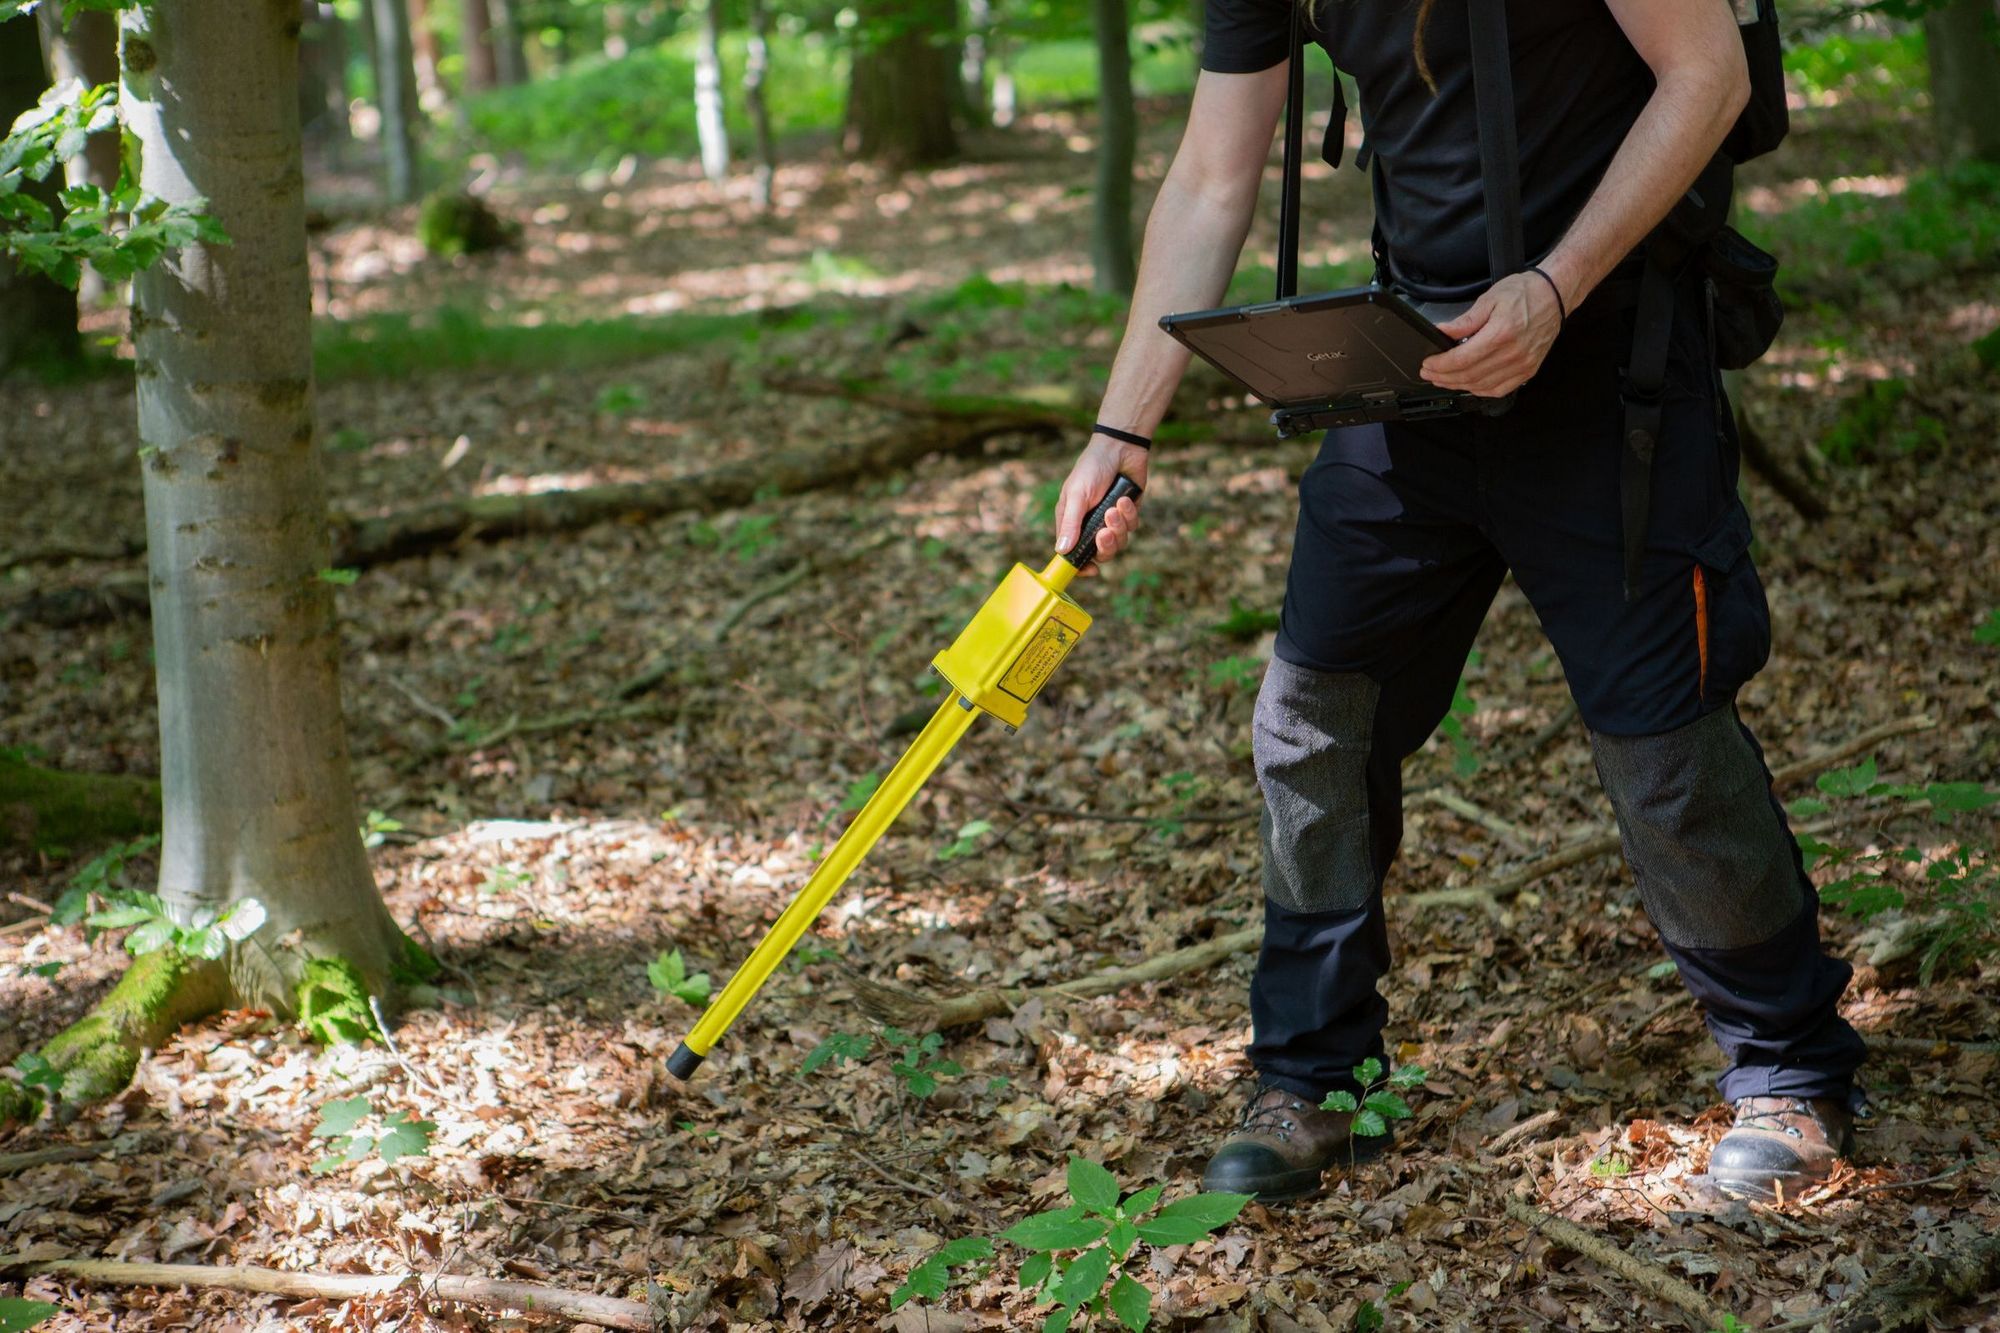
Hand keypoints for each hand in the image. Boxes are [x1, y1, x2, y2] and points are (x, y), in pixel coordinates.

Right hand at [1052, 434, 1147, 576]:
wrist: (1120, 448)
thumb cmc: (1091, 469)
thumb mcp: (1077, 495)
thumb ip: (1071, 524)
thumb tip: (1061, 551)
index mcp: (1072, 522)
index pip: (1073, 553)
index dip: (1081, 566)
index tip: (1090, 570)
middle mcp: (1090, 525)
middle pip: (1100, 553)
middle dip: (1105, 545)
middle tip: (1104, 532)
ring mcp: (1111, 521)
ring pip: (1119, 542)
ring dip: (1119, 526)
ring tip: (1116, 506)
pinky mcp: (1128, 514)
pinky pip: (1132, 527)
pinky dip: (1129, 514)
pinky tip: (1125, 498)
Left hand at [1419, 271, 1564, 397]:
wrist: (1554, 295)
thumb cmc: (1525, 293)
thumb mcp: (1489, 299)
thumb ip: (1465, 321)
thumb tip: (1443, 332)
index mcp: (1500, 334)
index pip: (1461, 359)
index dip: (1440, 365)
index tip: (1427, 364)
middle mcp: (1512, 354)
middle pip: (1469, 376)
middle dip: (1444, 377)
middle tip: (1429, 374)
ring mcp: (1522, 365)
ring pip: (1482, 386)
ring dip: (1459, 386)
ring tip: (1444, 380)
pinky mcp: (1528, 371)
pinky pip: (1500, 389)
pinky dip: (1480, 390)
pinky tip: (1468, 385)